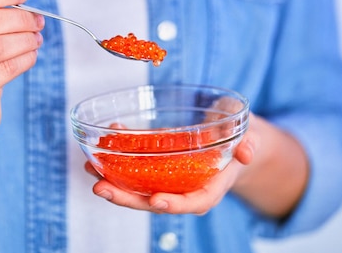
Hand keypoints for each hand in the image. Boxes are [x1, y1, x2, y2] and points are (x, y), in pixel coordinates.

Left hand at [87, 115, 257, 214]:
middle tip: (101, 188)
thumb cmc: (240, 139)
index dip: (173, 204)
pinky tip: (103, 144)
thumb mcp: (250, 137)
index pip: (192, 203)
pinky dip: (118, 159)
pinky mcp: (158, 169)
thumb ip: (250, 143)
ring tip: (90, 168)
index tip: (154, 201)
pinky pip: (136, 169)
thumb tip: (247, 152)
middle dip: (126, 198)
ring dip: (113, 181)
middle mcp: (186, 189)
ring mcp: (169, 181)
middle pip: (154, 201)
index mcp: (210, 188)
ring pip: (138, 189)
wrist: (231, 138)